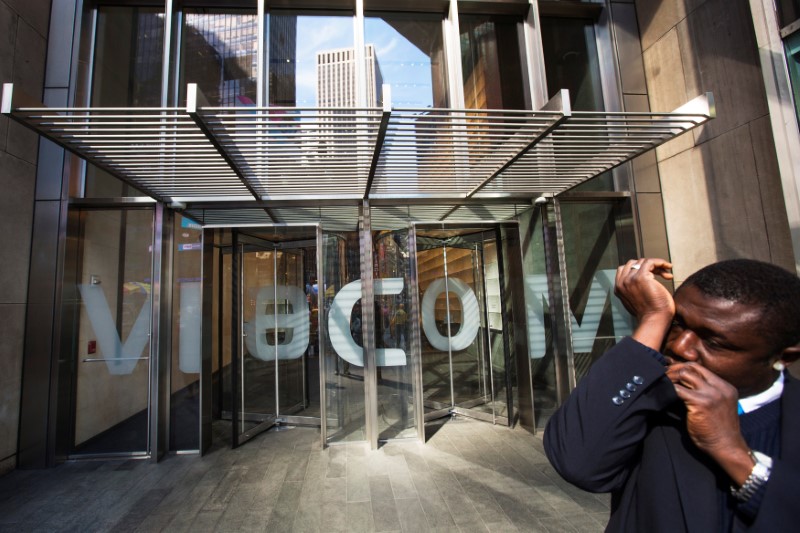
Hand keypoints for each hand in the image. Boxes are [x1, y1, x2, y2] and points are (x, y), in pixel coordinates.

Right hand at [615, 258, 674, 349]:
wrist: (653, 320)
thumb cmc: (649, 313)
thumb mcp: (635, 300)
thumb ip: (633, 289)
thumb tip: (643, 280)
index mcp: (618, 288)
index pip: (624, 269)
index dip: (638, 268)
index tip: (652, 274)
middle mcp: (622, 282)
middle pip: (633, 264)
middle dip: (648, 266)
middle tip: (661, 273)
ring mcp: (630, 279)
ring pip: (642, 262)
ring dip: (656, 265)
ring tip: (666, 274)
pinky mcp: (641, 277)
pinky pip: (650, 262)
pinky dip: (660, 262)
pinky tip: (668, 267)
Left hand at [666, 362, 753, 485]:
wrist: (727, 448)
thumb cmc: (717, 431)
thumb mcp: (715, 406)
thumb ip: (704, 393)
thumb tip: (681, 383)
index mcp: (725, 387)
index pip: (700, 368)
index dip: (682, 367)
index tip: (670, 371)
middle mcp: (720, 387)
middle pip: (692, 367)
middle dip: (674, 369)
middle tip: (662, 375)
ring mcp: (712, 394)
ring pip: (685, 374)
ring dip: (671, 377)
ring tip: (661, 382)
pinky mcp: (701, 402)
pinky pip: (678, 389)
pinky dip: (669, 388)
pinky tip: (663, 392)